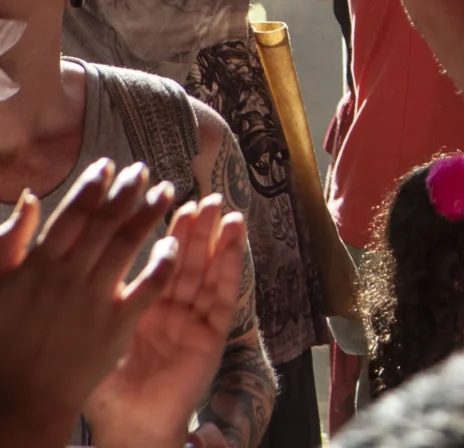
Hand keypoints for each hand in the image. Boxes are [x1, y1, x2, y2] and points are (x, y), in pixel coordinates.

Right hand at [0, 162, 181, 443]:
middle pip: (106, 222)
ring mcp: (97, 299)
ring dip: (150, 214)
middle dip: (127, 191)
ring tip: (167, 192)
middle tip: (144, 170)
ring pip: (129, 244)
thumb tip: (31, 198)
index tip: (109, 165)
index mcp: (38, 265)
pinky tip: (176, 241)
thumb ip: (9, 243)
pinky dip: (164, 259)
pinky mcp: (119, 324)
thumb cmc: (1, 342)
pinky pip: (150, 285)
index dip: (93, 186)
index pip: (72, 214)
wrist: (20, 399)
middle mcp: (70, 276)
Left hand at [83, 196, 248, 447]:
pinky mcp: (212, 333)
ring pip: (206, 271)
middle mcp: (170, 308)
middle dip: (191, 228)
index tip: (159, 197)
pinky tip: (233, 242)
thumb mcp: (91, 333)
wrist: (129, 422)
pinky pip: (223, 295)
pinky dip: (229, 266)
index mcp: (139, 306)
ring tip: (223, 210)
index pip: (152, 260)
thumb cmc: (102, 387)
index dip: (158, 229)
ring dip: (215, 240)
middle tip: (197, 196)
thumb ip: (92, 297)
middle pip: (183, 260)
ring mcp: (193, 319)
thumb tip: (75, 258)